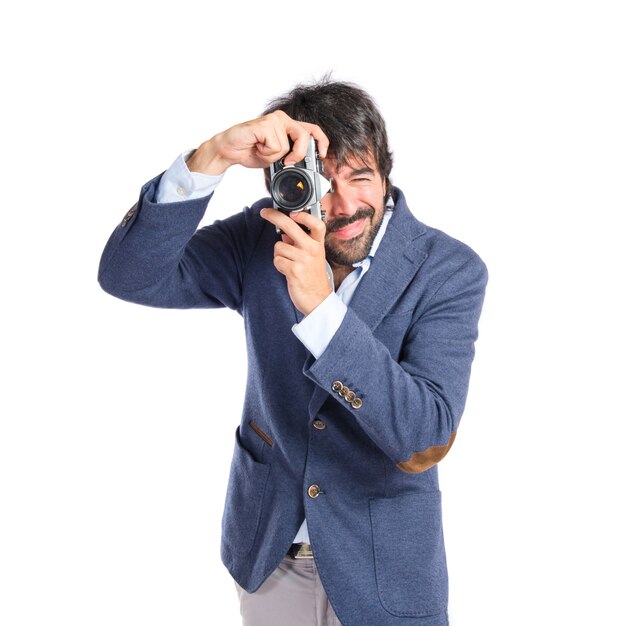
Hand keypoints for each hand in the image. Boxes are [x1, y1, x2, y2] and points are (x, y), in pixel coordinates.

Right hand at [186, 111, 328, 175]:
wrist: (228, 150)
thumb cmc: (250, 151)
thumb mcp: (276, 157)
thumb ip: (290, 156)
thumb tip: (304, 165)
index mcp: (287, 125)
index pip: (312, 130)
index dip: (321, 142)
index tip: (323, 155)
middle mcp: (282, 119)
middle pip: (304, 136)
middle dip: (297, 154)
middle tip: (286, 162)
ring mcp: (274, 120)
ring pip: (286, 146)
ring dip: (273, 156)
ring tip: (261, 150)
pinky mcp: (265, 124)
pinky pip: (276, 146)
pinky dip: (266, 153)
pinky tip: (256, 147)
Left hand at [259, 208, 331, 315]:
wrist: (318, 299)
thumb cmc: (313, 277)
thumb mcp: (312, 257)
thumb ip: (300, 243)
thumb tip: (285, 233)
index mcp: (318, 244)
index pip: (316, 224)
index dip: (304, 216)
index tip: (292, 212)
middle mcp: (312, 249)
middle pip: (290, 227)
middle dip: (274, 216)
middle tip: (264, 212)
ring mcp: (304, 259)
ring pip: (279, 246)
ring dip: (279, 255)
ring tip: (289, 264)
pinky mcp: (294, 270)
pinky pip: (277, 260)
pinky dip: (279, 265)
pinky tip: (287, 271)